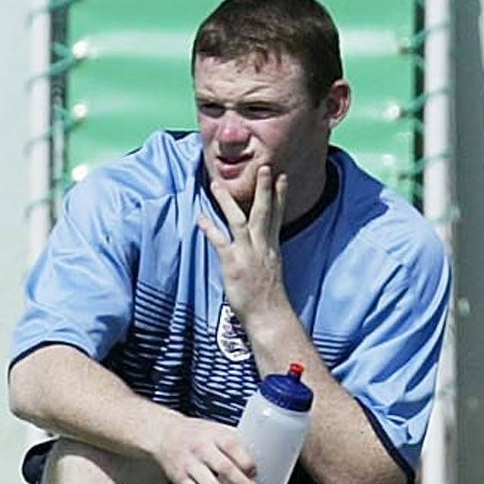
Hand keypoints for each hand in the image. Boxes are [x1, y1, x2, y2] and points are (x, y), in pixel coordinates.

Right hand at [157, 416, 261, 483]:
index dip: (245, 461)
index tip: (255, 473)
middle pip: (224, 469)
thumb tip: (259, 461)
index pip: (232, 446)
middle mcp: (201, 450)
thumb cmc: (194, 433)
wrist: (162, 434)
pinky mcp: (180, 480)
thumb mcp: (216, 428)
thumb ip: (234, 443)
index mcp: (213, 434)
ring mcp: (190, 466)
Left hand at [199, 164, 289, 320]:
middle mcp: (262, 247)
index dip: (280, 196)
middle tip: (263, 167)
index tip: (282, 177)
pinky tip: (200, 218)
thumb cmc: (269, 300)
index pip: (278, 216)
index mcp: (272, 248)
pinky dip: (210, 229)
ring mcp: (248, 254)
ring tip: (216, 185)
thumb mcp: (271, 273)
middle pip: (264, 212)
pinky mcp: (233, 263)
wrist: (269, 316)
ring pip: (239, 220)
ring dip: (227, 201)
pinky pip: (220, 242)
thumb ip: (265, 257)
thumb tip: (260, 254)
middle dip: (264, 188)